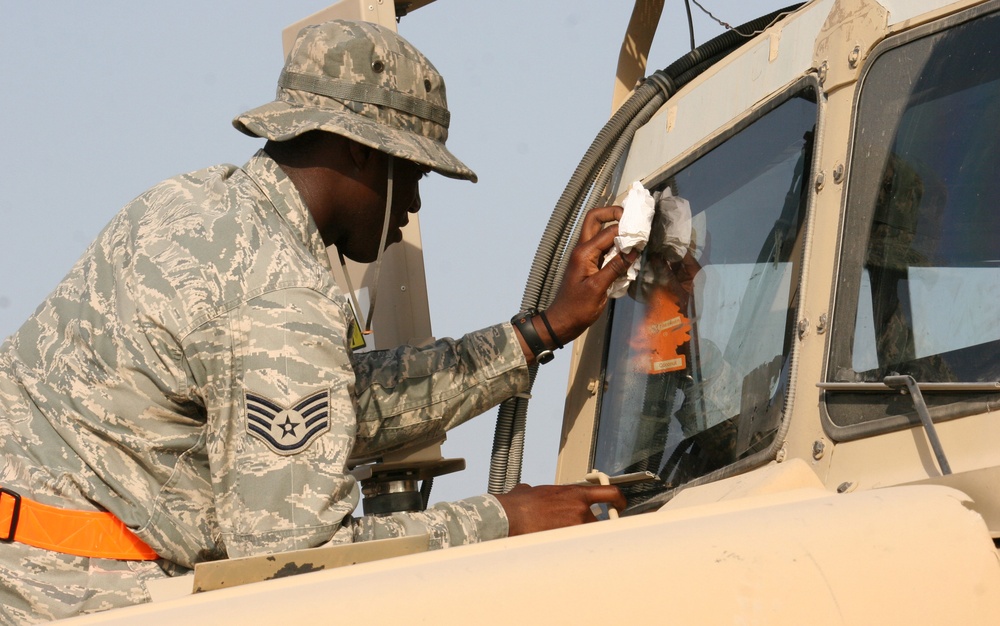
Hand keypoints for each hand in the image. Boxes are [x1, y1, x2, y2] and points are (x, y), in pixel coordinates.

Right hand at [493, 483, 626, 535]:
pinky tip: (557, 547)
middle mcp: (580, 509)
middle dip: (591, 526)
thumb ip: (546, 492)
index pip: (609, 493)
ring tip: (560, 536)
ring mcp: (575, 527)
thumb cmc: (520, 503)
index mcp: (575, 493)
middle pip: (599, 521)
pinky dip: (568, 547)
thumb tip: (532, 492)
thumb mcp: (536, 490)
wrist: (510, 516)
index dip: (619, 500)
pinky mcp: (566, 541)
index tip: (619, 504)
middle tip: (579, 529)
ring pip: (586, 534)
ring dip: (578, 536)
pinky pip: (575, 546)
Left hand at [543, 206, 636, 346]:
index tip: (642, 232)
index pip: (608, 231)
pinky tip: (628, 252)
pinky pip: (603, 247)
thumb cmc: (577, 308)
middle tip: (632, 220)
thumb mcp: (598, 289)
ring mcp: (585, 256)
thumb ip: (615, 267)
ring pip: (599, 232)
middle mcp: (583, 249)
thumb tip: (634, 250)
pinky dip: (615, 245)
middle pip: (595, 219)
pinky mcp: (589, 264)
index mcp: (583, 252)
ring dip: (615, 229)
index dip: (626, 229)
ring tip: (634, 234)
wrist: (562, 321)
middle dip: (613, 213)